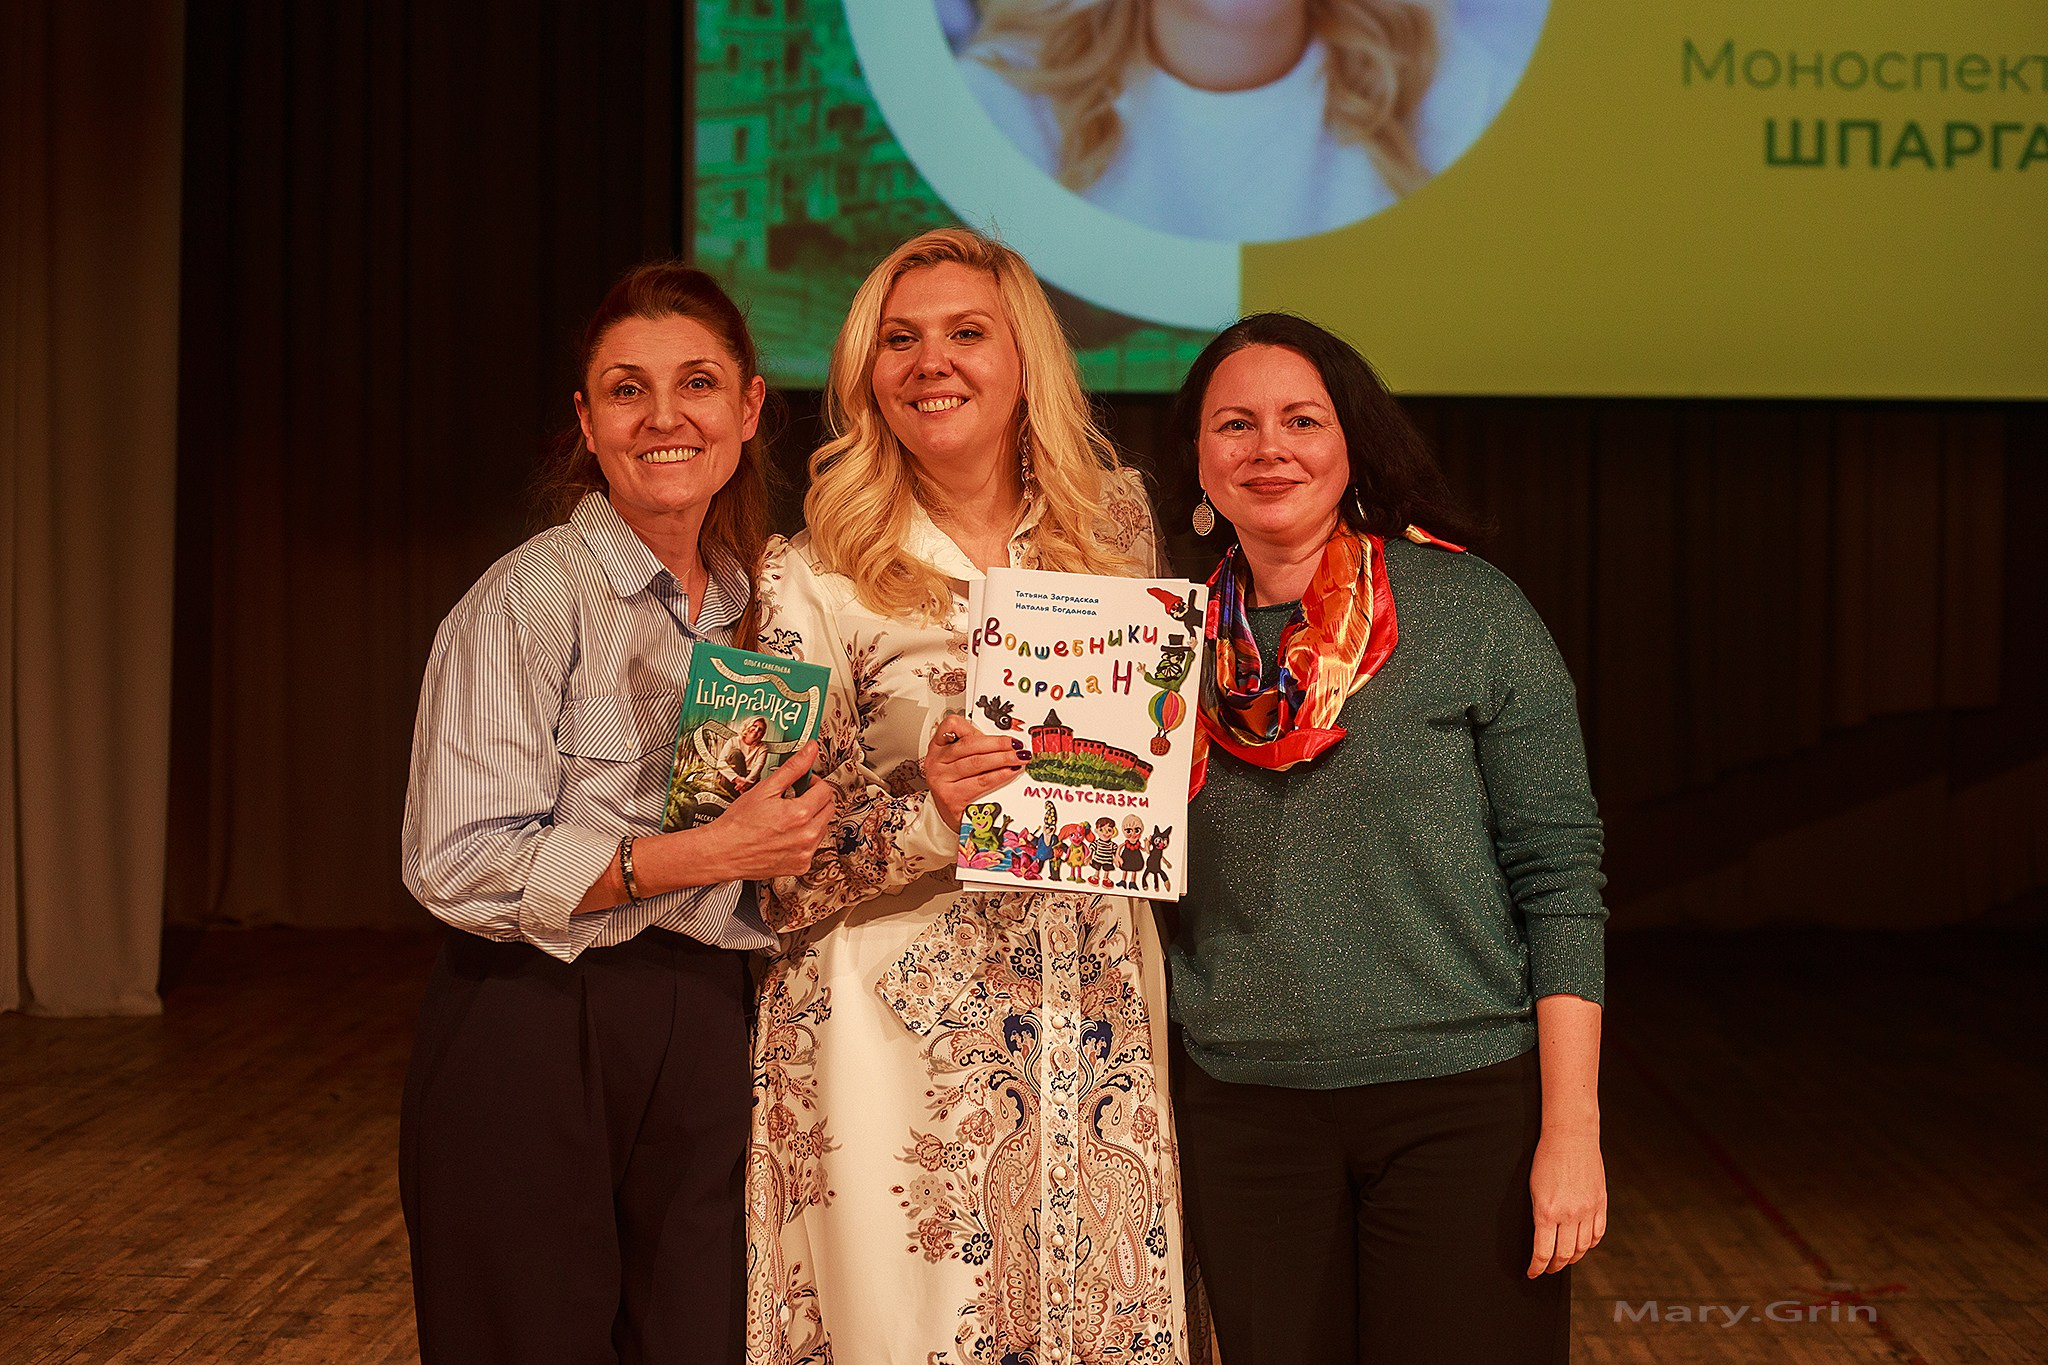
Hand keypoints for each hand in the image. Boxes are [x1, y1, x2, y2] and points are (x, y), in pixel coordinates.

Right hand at [694, 742, 834, 879]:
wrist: (723, 852)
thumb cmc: (738, 824)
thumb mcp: (765, 789)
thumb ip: (793, 768)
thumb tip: (810, 750)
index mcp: (800, 814)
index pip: (826, 790)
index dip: (814, 782)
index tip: (804, 783)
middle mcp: (806, 836)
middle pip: (828, 809)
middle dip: (816, 799)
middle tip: (796, 797)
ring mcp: (804, 853)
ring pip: (823, 828)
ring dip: (812, 819)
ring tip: (788, 817)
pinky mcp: (800, 866)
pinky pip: (813, 846)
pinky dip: (805, 838)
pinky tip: (787, 834)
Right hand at [923, 716, 1025, 829]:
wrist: (951, 817)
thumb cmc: (957, 786)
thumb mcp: (959, 761)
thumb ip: (975, 748)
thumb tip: (1004, 741)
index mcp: (938, 747)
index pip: (952, 725)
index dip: (975, 726)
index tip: (996, 732)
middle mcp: (936, 762)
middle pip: (970, 744)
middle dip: (998, 743)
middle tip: (1016, 745)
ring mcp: (941, 780)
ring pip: (977, 762)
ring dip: (1003, 758)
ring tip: (1019, 757)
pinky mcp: (951, 797)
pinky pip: (981, 781)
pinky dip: (1000, 775)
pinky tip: (1010, 772)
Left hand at [1528, 1129, 1606, 1276]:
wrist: (1570, 1137)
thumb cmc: (1546, 1159)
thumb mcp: (1533, 1189)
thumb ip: (1540, 1215)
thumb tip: (1542, 1238)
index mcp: (1547, 1212)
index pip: (1543, 1252)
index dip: (1537, 1267)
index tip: (1533, 1273)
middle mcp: (1570, 1215)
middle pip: (1564, 1254)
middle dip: (1553, 1266)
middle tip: (1547, 1269)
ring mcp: (1588, 1210)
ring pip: (1582, 1248)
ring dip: (1572, 1258)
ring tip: (1564, 1260)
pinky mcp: (1601, 1204)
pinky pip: (1598, 1234)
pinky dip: (1590, 1245)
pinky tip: (1583, 1246)